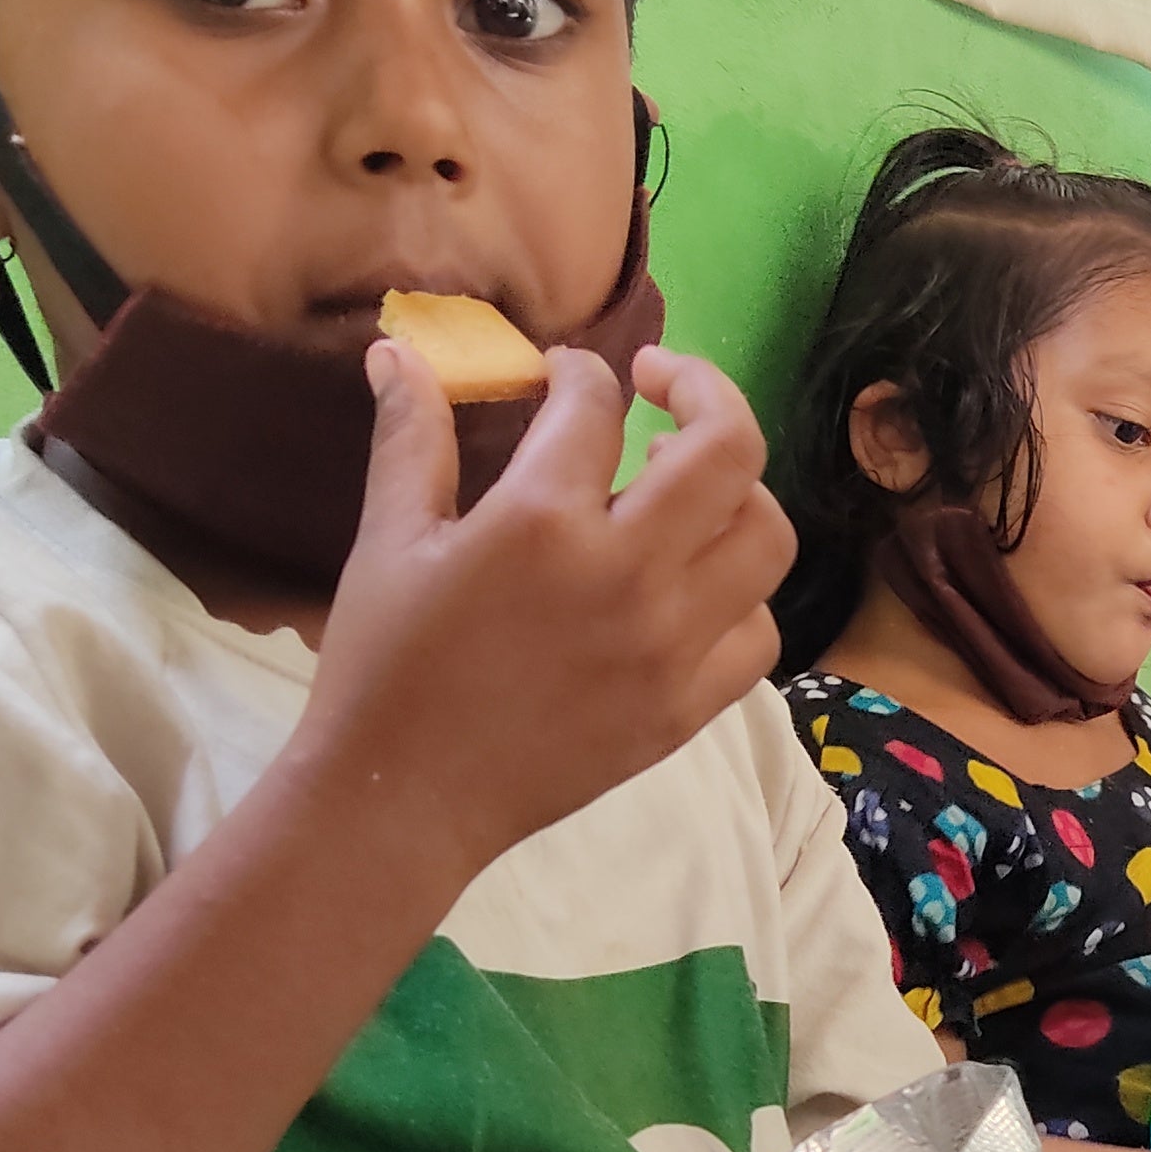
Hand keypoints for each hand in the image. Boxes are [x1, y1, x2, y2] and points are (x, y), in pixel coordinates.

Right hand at [305, 338, 795, 886]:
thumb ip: (411, 438)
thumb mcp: (388, 541)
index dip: (582, 371)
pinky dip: (740, 595)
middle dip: (705, 391)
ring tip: (683, 491)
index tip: (567, 377)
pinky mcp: (686, 708)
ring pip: (766, 537)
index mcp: (543, 522)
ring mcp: (670, 647)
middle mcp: (627, 575)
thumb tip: (399, 350)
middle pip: (730, 450)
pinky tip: (692, 584)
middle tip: (662, 389)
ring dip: (736, 495)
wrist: (402, 802)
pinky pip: (758, 632)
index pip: (597, 405)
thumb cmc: (384, 665)